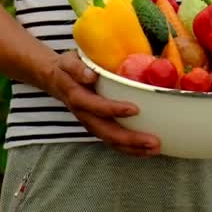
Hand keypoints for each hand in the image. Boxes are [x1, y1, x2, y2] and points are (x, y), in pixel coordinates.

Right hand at [46, 51, 160, 156]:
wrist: (56, 80)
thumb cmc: (68, 68)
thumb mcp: (69, 62)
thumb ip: (77, 68)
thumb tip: (91, 76)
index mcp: (78, 97)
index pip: (96, 106)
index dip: (113, 109)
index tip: (134, 109)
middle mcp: (85, 115)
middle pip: (106, 131)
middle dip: (130, 139)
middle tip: (153, 141)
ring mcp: (91, 124)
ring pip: (111, 140)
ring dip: (133, 148)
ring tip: (155, 149)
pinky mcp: (98, 128)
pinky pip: (113, 142)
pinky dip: (130, 149)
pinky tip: (147, 150)